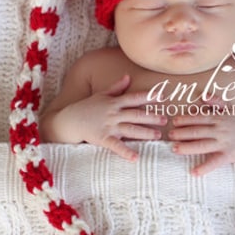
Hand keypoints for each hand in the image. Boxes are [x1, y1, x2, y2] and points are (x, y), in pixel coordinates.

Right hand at [47, 75, 166, 161]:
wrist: (69, 120)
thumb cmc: (86, 107)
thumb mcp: (101, 94)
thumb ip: (117, 87)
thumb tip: (128, 76)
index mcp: (114, 102)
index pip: (134, 98)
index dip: (148, 97)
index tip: (162, 96)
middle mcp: (113, 113)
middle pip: (135, 114)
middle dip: (151, 117)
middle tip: (165, 120)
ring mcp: (108, 126)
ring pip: (130, 129)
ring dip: (145, 133)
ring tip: (158, 136)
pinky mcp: (103, 138)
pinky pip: (116, 146)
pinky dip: (126, 152)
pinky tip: (136, 157)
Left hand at [168, 99, 234, 175]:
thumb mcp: (231, 109)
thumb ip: (216, 102)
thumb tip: (203, 95)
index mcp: (219, 118)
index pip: (199, 118)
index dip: (185, 120)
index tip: (173, 121)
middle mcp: (220, 130)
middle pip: (197, 131)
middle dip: (182, 133)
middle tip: (169, 135)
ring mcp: (224, 143)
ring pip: (202, 145)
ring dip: (187, 147)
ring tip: (174, 149)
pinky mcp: (229, 155)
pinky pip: (215, 162)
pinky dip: (204, 167)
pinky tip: (194, 172)